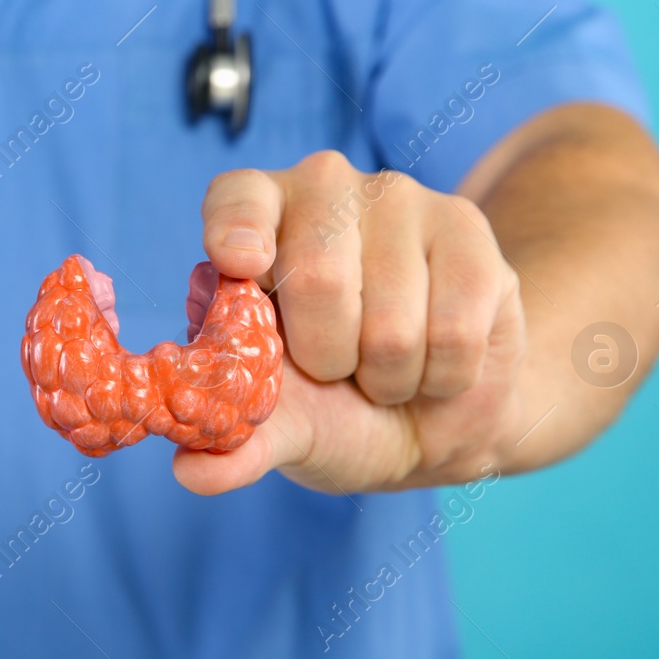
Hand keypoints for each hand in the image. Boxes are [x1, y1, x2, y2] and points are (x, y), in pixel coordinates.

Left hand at [173, 151, 526, 495]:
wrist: (429, 417)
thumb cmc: (332, 403)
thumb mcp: (280, 424)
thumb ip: (236, 440)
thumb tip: (190, 472)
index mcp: (253, 218)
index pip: (238, 198)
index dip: (237, 228)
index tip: (241, 264)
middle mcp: (322, 187)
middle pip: (316, 277)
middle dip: (327, 358)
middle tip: (335, 368)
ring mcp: (398, 199)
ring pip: (393, 321)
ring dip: (391, 378)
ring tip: (386, 367)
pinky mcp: (468, 228)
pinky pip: (456, 330)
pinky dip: (444, 376)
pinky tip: (434, 360)